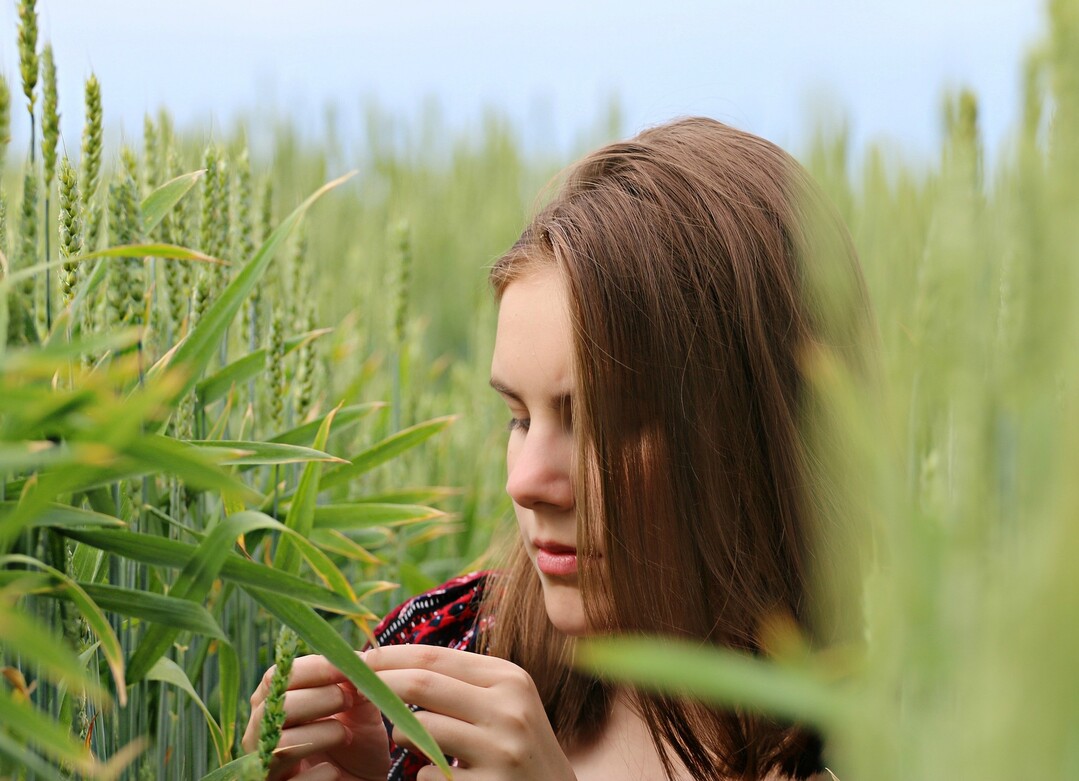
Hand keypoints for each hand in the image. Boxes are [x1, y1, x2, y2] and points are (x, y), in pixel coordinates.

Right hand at [243, 654, 391, 780]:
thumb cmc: (356, 741)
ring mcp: (266, 767)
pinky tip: (334, 770)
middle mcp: (260, 735)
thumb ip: (352, 683)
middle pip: (276, 707)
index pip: (277, 677)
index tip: (345, 669)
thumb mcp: (359, 707)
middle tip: (349, 701)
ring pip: (280, 744)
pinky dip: (320, 774)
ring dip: (321, 733)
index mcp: (273, 704)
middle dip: (318, 698)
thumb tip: (355, 659)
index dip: (313, 669)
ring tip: (346, 735)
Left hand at [364, 644, 577, 780]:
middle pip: (422, 684)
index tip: (357, 660)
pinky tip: (440, 774)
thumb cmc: (517, 743)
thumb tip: (393, 661)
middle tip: (354, 690)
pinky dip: (423, 773)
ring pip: (420, 730)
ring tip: (407, 740)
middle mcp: (509, 708)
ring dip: (400, 736)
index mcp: (509, 678)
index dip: (389, 656)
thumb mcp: (503, 701)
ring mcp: (501, 750)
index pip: (434, 656)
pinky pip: (428, 774)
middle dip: (380, 685)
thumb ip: (461, 681)